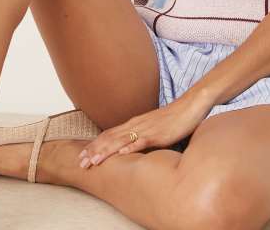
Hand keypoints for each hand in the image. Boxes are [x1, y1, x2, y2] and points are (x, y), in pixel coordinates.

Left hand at [77, 93, 211, 167]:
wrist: (190, 106)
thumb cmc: (173, 119)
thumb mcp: (152, 129)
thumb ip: (141, 137)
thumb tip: (130, 150)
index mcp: (134, 124)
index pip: (108, 134)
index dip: (94, 145)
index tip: (81, 157)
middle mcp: (136, 124)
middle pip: (109, 138)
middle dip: (93, 151)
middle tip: (79, 164)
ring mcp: (146, 128)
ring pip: (121, 140)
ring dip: (105, 151)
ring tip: (93, 162)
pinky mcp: (158, 133)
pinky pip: (142, 140)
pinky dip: (130, 147)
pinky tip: (121, 154)